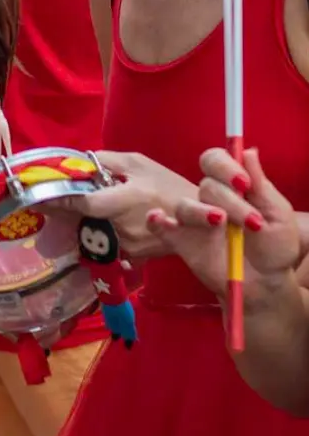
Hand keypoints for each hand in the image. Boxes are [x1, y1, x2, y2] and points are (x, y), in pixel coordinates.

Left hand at [51, 150, 196, 260]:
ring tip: (71, 209)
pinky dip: (95, 234)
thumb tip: (82, 160)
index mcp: (124, 200)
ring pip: (91, 234)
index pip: (84, 204)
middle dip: (64, 211)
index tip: (37, 195)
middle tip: (47, 199)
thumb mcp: (140, 164)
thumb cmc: (170, 187)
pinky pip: (103, 245)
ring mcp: (125, 246)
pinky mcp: (130, 257)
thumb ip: (109, 161)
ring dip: (79, 222)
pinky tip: (94, 224)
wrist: (200, 222)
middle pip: (82, 221)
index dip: (60, 201)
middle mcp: (122, 227)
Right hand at [146, 147, 302, 299]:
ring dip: (201, 212)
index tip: (244, 183)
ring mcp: (194, 221)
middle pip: (206, 185)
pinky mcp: (182, 241)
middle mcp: (210, 199)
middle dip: (229, 199)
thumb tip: (247, 152)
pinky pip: (162, 227)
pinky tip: (159, 219)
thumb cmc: (274, 247)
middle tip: (252, 222)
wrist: (266, 284)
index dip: (226, 166)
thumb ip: (261, 185)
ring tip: (221, 222)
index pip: (216, 161)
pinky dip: (157, 221)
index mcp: (231, 186)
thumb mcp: (278, 215)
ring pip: (185, 205)